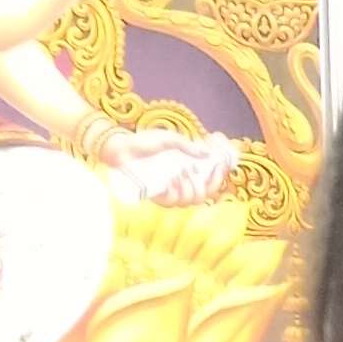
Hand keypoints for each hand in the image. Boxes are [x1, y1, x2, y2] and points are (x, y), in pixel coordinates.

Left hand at [102, 126, 237, 209]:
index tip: (221, 164)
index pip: (211, 181)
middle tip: (202, 170)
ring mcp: (169, 192)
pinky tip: (172, 181)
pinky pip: (172, 202)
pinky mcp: (156, 196)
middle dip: (209, 184)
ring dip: (190, 188)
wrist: (121, 147)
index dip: (220, 176)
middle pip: (205, 195)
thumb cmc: (145, 142)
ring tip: (181, 173)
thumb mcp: (170, 140)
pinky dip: (175, 192)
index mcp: (188, 171)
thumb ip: (188, 146)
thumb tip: (208, 153)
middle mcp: (181, 184)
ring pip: (191, 200)